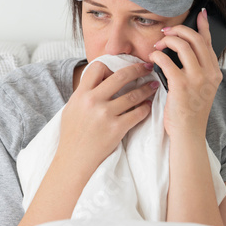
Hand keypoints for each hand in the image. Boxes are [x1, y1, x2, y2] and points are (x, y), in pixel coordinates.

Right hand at [55, 61, 158, 175]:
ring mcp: (105, 115)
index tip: (120, 70)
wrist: (74, 159)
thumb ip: (85, 93)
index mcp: (81, 94)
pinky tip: (148, 106)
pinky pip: (137, 114)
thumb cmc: (73, 134)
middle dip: (137, 69)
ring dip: (146, 88)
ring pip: (133, 95)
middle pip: (121, 76)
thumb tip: (100, 79)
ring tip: (153, 85)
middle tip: (147, 68)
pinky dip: (145, 108)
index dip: (111, 66)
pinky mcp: (116, 129)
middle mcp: (93, 101)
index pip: (98, 67)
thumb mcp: (72, 108)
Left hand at [149, 9, 221, 136]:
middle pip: (195, 39)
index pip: (209, 42)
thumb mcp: (200, 89)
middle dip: (178, 31)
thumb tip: (183, 53)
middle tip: (166, 33)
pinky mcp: (182, 85)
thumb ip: (196, 71)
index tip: (198, 14)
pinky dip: (157, 55)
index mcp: (214, 72)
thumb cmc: (189, 113)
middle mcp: (209, 73)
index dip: (203, 26)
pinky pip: (167, 61)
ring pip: (183, 46)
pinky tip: (152, 58)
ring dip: (167, 41)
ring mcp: (197, 78)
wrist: (188, 133)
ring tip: (158, 46)